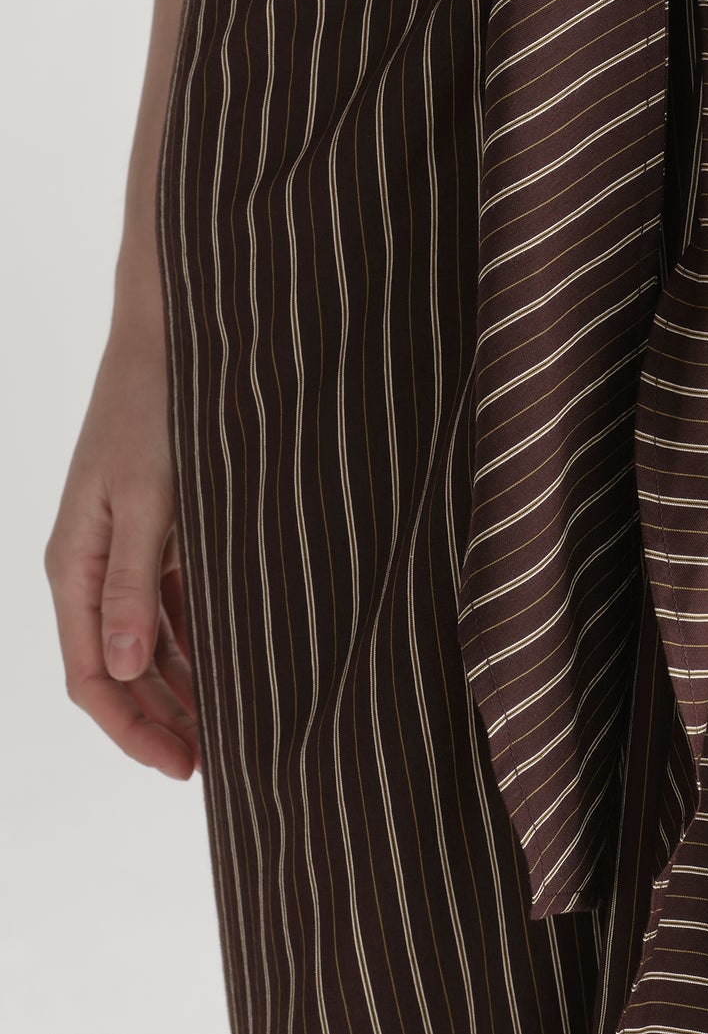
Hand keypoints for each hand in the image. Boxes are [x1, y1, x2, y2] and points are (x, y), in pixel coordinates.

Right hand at [44, 312, 200, 780]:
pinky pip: (173, 598)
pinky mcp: (158, 524)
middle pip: (122, 668)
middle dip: (163, 719)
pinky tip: (237, 654)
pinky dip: (200, 633)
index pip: (94, 677)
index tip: (185, 768)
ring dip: (185, 682)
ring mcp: (126, 544)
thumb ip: (136, 582)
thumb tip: (128, 667)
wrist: (174, 333)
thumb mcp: (148, 495)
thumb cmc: (157, 406)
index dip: (134, 729)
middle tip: (220, 761)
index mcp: (76, 565)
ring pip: (150, 638)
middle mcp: (94, 563)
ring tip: (235, 721)